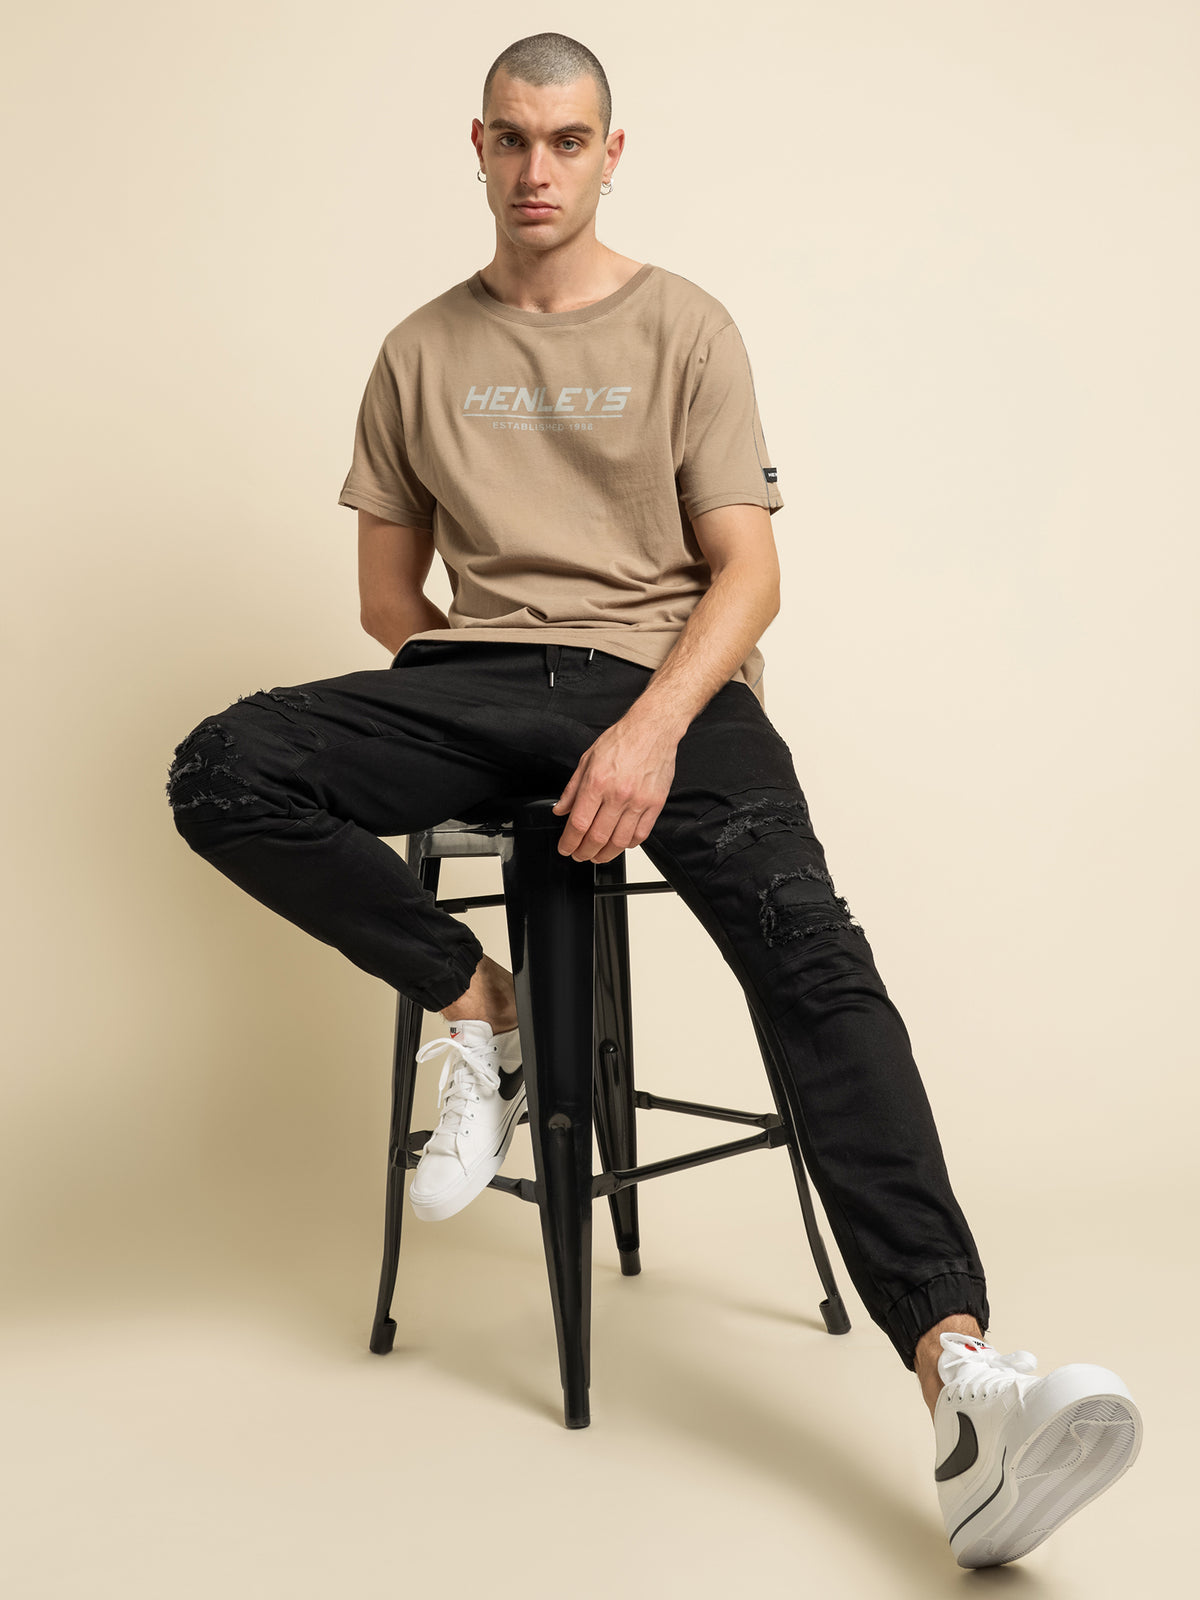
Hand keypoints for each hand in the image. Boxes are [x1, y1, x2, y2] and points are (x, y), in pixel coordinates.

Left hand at [552, 715, 677, 863]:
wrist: (652, 729)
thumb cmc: (622, 740)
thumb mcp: (587, 760)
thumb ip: (572, 788)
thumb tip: (561, 809)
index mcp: (597, 783)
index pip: (578, 824)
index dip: (569, 842)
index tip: (565, 848)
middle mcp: (618, 794)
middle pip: (597, 837)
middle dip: (584, 852)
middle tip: (579, 855)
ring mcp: (638, 801)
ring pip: (619, 841)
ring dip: (605, 854)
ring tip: (597, 855)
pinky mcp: (655, 804)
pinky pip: (641, 834)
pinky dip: (628, 845)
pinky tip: (620, 844)